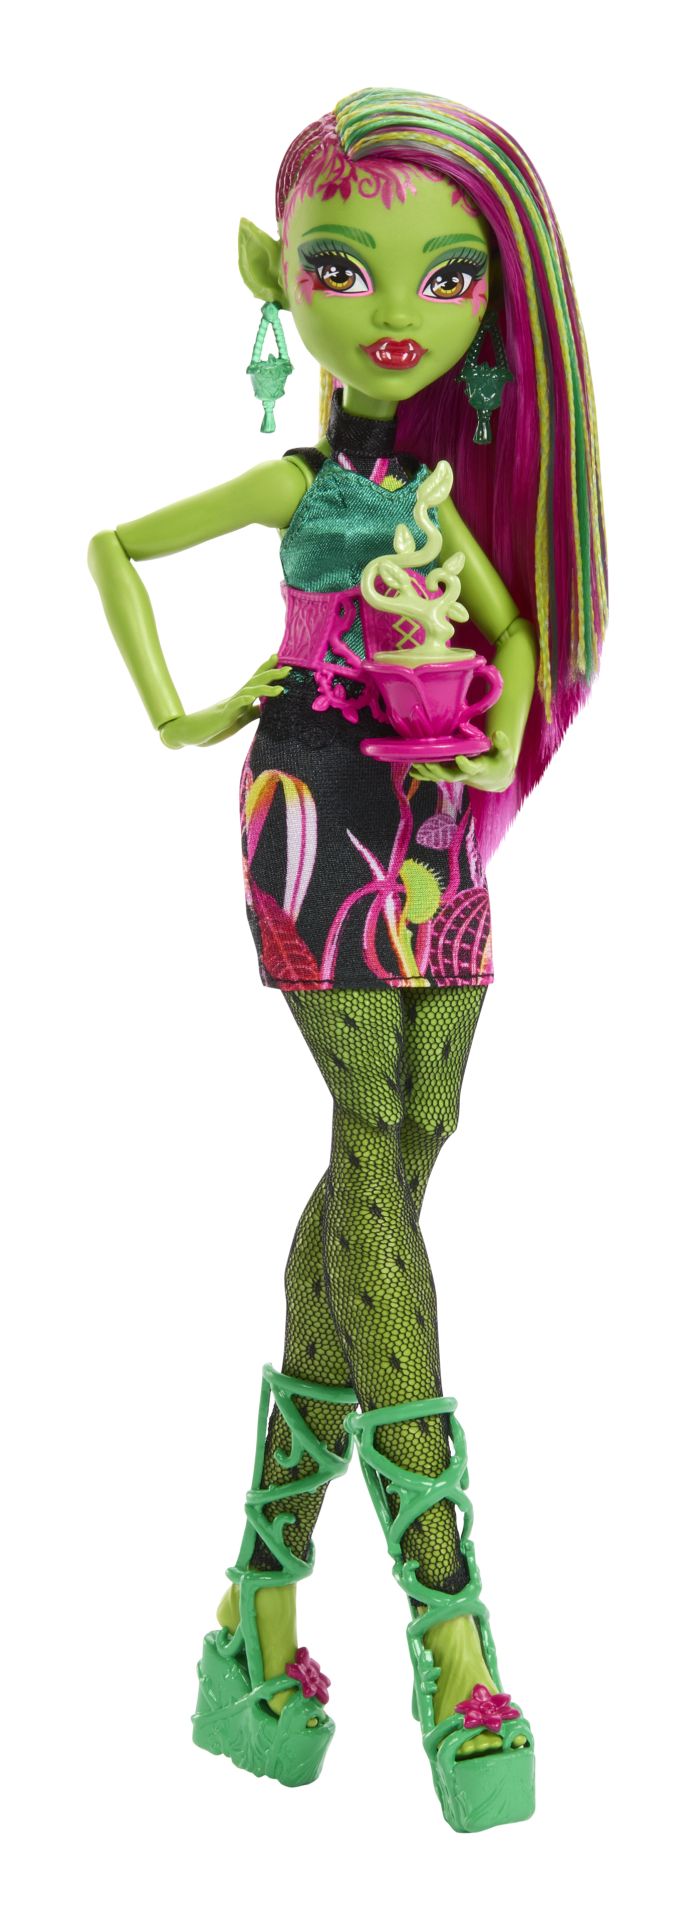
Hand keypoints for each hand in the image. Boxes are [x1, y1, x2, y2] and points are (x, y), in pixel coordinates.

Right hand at [159, 654, 290, 748]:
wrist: (193, 732)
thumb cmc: (216, 725)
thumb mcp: (240, 719)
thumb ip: (252, 711)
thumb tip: (267, 707)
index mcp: (242, 698)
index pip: (256, 679)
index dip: (267, 668)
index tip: (279, 656)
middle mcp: (237, 697)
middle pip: (255, 681)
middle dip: (272, 674)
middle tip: (288, 669)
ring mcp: (230, 705)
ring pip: (248, 692)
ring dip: (264, 689)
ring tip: (280, 689)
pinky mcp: (223, 716)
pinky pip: (233, 706)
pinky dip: (242, 701)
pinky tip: (251, 698)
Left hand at [410, 729, 516, 790]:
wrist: (496, 778)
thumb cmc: (500, 762)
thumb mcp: (505, 753)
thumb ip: (503, 744)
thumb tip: (498, 733)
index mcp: (480, 768)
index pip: (472, 768)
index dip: (465, 765)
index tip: (460, 758)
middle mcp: (467, 774)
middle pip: (451, 775)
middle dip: (439, 771)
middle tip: (427, 763)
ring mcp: (458, 775)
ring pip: (441, 777)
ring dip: (427, 772)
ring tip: (415, 764)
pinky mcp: (452, 774)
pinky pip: (437, 777)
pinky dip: (425, 776)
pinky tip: (413, 772)